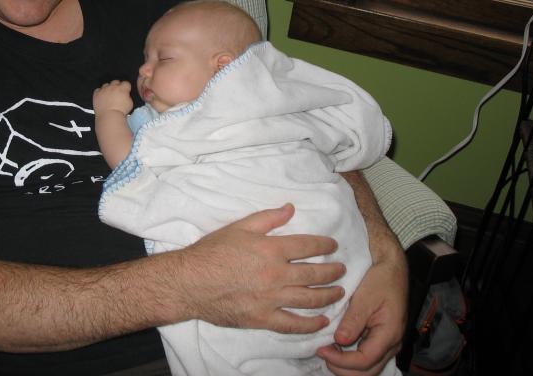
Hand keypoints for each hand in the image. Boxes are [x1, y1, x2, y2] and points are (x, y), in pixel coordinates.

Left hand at [93, 80, 133, 114]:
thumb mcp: (130, 104)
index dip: (126, 87)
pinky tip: (102, 97)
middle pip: (116, 82)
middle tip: (117, 93)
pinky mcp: (97, 94)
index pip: (126, 83)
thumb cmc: (120, 112)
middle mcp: (113, 87)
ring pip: (106, 85)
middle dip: (117, 86)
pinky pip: (98, 90)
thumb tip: (126, 96)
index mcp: (122, 88)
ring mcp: (104, 90)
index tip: (126, 90)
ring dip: (108, 88)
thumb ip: (127, 97)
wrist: (109, 116)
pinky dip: (100, 92)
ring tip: (109, 96)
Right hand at [178, 205, 346, 332]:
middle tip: (342, 270)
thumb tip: (290, 208)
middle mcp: (276, 274)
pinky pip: (294, 324)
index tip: (333, 246)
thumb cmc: (212, 252)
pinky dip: (312, 324)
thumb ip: (267, 218)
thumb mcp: (239, 227)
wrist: (190, 282)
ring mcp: (271, 299)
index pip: (308, 246)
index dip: (325, 245)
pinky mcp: (263, 318)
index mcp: (271, 249)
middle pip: (315, 273)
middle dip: (333, 271)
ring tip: (339, 292)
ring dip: (329, 295)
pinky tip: (323, 321)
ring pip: (310, 299)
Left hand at [316, 246, 406, 374]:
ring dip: (346, 365)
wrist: (391, 268)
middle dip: (342, 368)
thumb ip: (353, 320)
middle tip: (321, 352)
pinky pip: (366, 356)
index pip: (364, 361)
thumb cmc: (380, 279)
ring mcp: (386, 342)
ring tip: (326, 349)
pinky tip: (335, 346)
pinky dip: (350, 358)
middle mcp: (391, 344)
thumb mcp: (364, 297)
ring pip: (367, 367)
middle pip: (367, 371)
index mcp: (390, 334)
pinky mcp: (380, 338)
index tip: (321, 349)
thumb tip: (339, 341)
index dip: (341, 360)